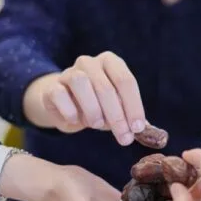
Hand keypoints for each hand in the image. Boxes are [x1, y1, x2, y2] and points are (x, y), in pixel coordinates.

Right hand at [23, 52, 144, 145]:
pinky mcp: (52, 87)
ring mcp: (68, 72)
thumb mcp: (118, 109)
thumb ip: (131, 117)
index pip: (125, 81)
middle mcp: (89, 63)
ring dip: (93, 110)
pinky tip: (76, 121)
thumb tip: (148, 132)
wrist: (65, 105)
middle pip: (106, 87)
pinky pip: (60, 95)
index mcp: (111, 63)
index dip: (133, 106)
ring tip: (97, 124)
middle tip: (123, 138)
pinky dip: (70, 111)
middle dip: (117, 116)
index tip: (136, 128)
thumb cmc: (98, 106)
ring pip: (81, 84)